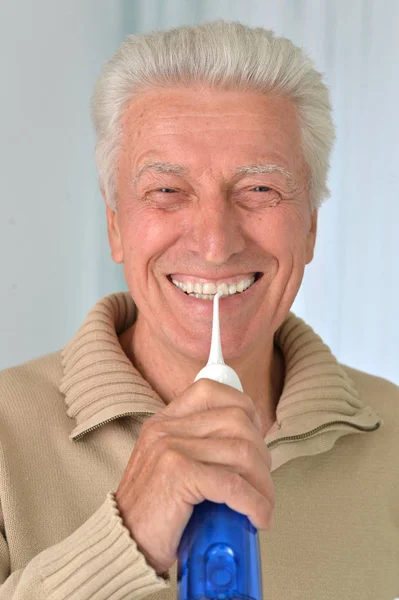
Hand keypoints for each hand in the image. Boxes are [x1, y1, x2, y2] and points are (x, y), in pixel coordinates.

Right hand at [115, 379, 274, 574]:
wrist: (122, 545)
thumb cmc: (154, 512)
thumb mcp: (169, 466)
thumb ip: (197, 448)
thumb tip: (249, 446)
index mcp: (164, 421)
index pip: (212, 391)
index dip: (244, 410)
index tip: (256, 439)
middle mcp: (166, 428)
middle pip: (236, 420)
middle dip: (261, 453)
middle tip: (262, 483)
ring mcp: (170, 448)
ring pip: (241, 451)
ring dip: (263, 483)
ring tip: (263, 505)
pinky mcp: (177, 474)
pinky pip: (233, 484)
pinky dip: (255, 503)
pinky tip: (259, 518)